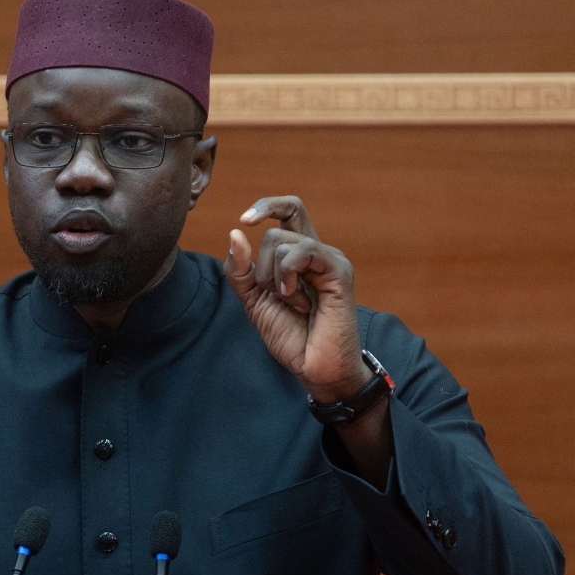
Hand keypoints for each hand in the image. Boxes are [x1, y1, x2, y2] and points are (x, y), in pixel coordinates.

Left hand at [223, 196, 370, 403]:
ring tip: (292, 303)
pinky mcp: (339, 271)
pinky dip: (289, 276)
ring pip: (282, 241)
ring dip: (274, 277)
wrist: (313, 368)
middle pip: (277, 225)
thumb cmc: (291, 336)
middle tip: (274, 294)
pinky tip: (300, 302)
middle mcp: (316, 251)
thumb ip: (240, 270)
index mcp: (299, 254)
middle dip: (260, 263)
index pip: (288, 209)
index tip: (244, 221)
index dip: (265, 206)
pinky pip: (304, 251)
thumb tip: (235, 232)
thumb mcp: (253, 300)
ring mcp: (330, 258)